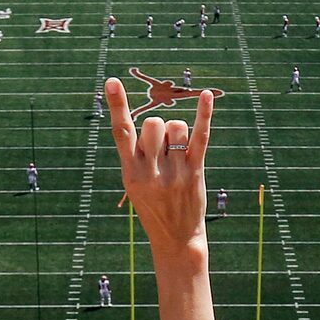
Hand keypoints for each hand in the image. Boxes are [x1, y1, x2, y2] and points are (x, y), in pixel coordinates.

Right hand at [107, 78, 210, 258]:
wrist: (176, 238)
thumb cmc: (153, 207)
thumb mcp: (135, 184)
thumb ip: (139, 154)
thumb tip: (156, 123)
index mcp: (130, 172)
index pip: (121, 132)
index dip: (116, 105)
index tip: (111, 80)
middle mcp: (151, 171)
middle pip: (154, 124)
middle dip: (158, 127)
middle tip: (162, 149)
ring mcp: (174, 172)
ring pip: (176, 127)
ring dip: (177, 132)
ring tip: (176, 154)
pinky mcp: (195, 172)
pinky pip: (200, 136)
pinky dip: (204, 114)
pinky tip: (208, 95)